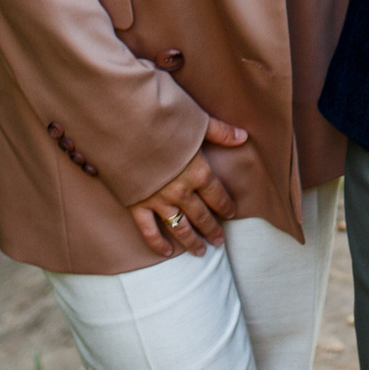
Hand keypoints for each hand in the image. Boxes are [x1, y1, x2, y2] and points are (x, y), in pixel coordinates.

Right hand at [129, 118, 246, 257]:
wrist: (125, 122)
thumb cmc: (163, 116)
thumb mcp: (197, 120)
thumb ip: (220, 132)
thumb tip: (243, 137)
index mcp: (198, 171)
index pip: (217, 195)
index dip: (225, 206)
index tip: (230, 215)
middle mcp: (181, 190)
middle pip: (201, 215)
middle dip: (212, 230)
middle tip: (219, 243)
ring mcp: (158, 200)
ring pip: (179, 227)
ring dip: (191, 241)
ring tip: (201, 253)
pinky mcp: (136, 203)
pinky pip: (148, 229)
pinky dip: (157, 242)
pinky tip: (166, 253)